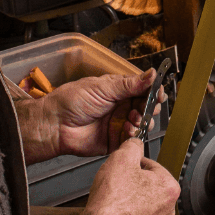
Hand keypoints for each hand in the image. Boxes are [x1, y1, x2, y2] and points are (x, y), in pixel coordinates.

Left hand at [17, 69, 165, 163]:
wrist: (55, 124)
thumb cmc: (71, 101)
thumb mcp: (103, 87)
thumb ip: (130, 84)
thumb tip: (151, 74)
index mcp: (118, 90)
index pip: (144, 89)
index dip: (153, 91)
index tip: (159, 93)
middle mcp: (120, 106)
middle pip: (146, 107)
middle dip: (150, 107)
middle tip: (146, 107)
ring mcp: (119, 123)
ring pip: (143, 123)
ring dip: (142, 120)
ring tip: (133, 118)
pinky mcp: (115, 140)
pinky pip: (132, 139)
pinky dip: (134, 134)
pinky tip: (128, 129)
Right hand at [83, 137, 179, 214]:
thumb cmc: (112, 201)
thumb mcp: (122, 158)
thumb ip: (133, 145)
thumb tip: (135, 144)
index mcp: (170, 188)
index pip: (152, 165)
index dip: (134, 164)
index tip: (124, 168)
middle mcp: (168, 209)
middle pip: (149, 185)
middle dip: (133, 182)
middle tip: (118, 183)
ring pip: (143, 203)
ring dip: (131, 198)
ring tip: (116, 198)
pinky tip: (117, 212)